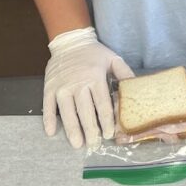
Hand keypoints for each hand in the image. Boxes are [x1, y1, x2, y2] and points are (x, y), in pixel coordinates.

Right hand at [43, 27, 133, 147]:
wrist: (70, 41)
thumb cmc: (93, 53)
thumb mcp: (113, 58)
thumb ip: (125, 73)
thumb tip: (137, 89)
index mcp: (95, 77)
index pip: (102, 104)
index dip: (106, 121)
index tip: (109, 134)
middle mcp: (78, 83)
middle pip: (85, 111)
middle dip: (90, 130)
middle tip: (94, 144)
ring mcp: (62, 86)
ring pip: (67, 112)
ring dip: (72, 129)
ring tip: (77, 144)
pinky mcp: (49, 86)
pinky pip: (48, 105)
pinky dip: (48, 119)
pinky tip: (51, 132)